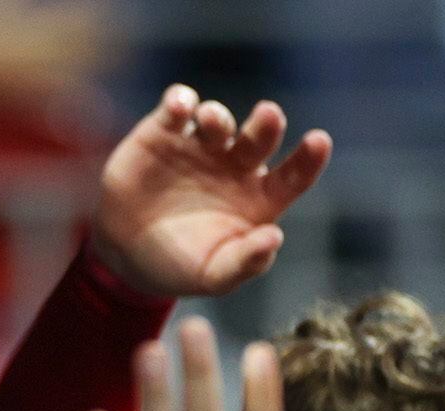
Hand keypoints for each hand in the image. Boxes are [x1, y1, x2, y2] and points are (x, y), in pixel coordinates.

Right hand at [91, 84, 332, 297]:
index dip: (308, 158)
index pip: (294, 174)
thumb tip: (274, 238)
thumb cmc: (180, 265)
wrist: (126, 253)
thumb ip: (245, 262)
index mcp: (259, 198)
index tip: (318, 141)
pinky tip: (181, 106)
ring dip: (217, 116)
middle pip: (260, 137)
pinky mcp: (164, 133)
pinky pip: (176, 108)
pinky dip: (180, 101)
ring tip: (210, 121)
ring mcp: (200, 146)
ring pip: (217, 120)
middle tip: (267, 115)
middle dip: (265, 124)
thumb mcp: (213, 276)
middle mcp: (235, 165)